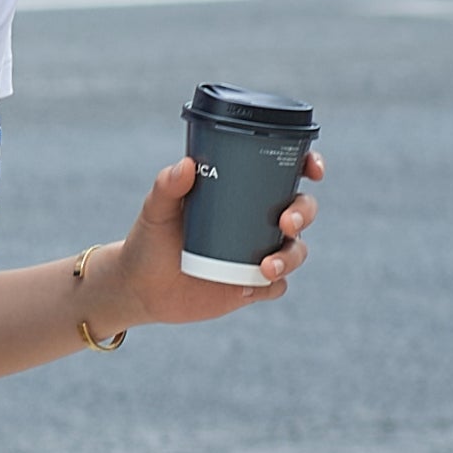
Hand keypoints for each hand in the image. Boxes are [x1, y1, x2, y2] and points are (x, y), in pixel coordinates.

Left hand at [98, 149, 324, 328]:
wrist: (140, 287)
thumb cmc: (150, 239)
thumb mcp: (156, 210)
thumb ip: (167, 186)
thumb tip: (186, 165)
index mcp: (242, 192)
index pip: (285, 172)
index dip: (308, 165)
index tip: (313, 170)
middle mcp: (257, 221)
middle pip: (302, 209)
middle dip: (304, 213)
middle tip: (286, 222)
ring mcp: (258, 253)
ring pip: (296, 250)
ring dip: (291, 256)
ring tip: (266, 267)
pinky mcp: (252, 286)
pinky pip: (276, 286)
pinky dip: (272, 285)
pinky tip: (252, 286)